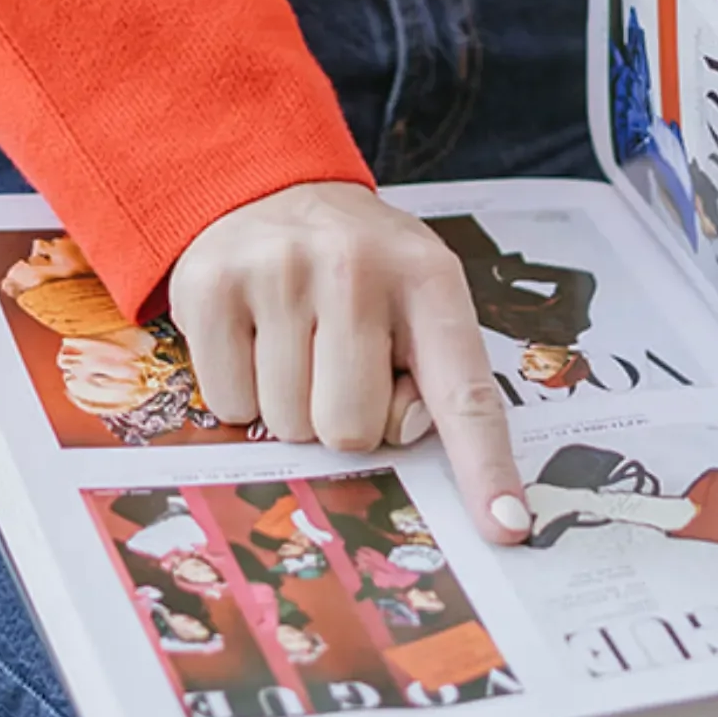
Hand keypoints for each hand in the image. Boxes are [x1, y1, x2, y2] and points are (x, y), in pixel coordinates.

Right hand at [167, 182, 531, 543]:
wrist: (267, 189)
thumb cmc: (357, 267)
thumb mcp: (414, 299)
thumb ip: (427, 375)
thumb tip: (401, 441)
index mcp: (427, 279)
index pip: (463, 393)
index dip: (484, 467)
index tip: (506, 528)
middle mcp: (354, 268)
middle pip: (351, 430)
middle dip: (343, 419)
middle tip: (335, 363)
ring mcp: (278, 272)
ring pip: (286, 425)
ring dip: (289, 406)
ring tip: (294, 342)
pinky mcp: (211, 286)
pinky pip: (228, 406)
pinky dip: (240, 393)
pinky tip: (252, 339)